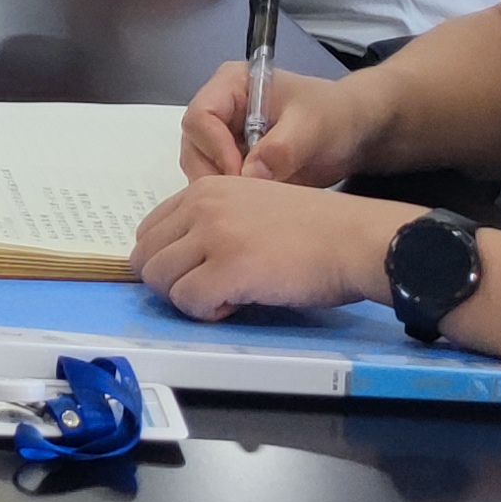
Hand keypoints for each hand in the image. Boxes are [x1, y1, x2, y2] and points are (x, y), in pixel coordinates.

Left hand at [133, 174, 425, 323]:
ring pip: (160, 280)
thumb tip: (178, 257)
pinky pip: (188, 302)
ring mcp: (213, 235)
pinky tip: (237, 304)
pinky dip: (207, 312)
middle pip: (147, 258)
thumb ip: (213, 221)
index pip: (150, 231)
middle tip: (212, 289)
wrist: (354, 239)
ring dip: (189, 298)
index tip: (200, 272)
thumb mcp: (251, 206)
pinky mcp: (228, 268)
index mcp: (205, 189)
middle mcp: (201, 206)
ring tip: (228, 295)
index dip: (169, 260)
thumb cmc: (314, 229)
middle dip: (174, 282)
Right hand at [175, 57, 364, 186]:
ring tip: (254, 204)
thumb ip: (282, 148)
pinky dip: (230, 198)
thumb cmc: (334, 115)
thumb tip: (250, 176)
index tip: (243, 175)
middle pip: (194, 145)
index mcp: (231, 85)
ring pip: (200, 168)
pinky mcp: (234, 162)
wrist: (354, 131)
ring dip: (220, 189)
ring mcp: (225, 138)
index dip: (215, 148)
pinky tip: (255, 207)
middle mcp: (220, 110)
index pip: (200, 116)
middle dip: (214, 173)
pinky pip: (217, 183)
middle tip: (245, 198)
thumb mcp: (313, 126)